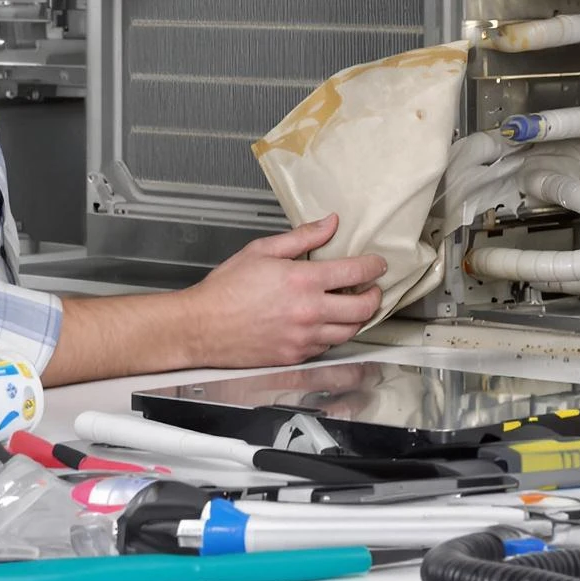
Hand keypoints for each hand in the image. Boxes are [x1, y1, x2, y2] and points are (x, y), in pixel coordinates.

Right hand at [177, 216, 385, 367]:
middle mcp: (309, 312)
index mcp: (303, 281)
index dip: (373, 267)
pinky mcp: (295, 357)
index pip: (355, 273)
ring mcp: (304, 338)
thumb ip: (302, 237)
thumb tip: (330, 224)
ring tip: (353, 306)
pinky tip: (326, 323)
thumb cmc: (226, 289)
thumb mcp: (262, 250)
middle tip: (372, 288)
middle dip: (374, 296)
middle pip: (362, 309)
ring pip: (349, 332)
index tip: (377, 265)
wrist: (202, 327)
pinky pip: (327, 347)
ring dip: (358, 318)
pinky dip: (333, 334)